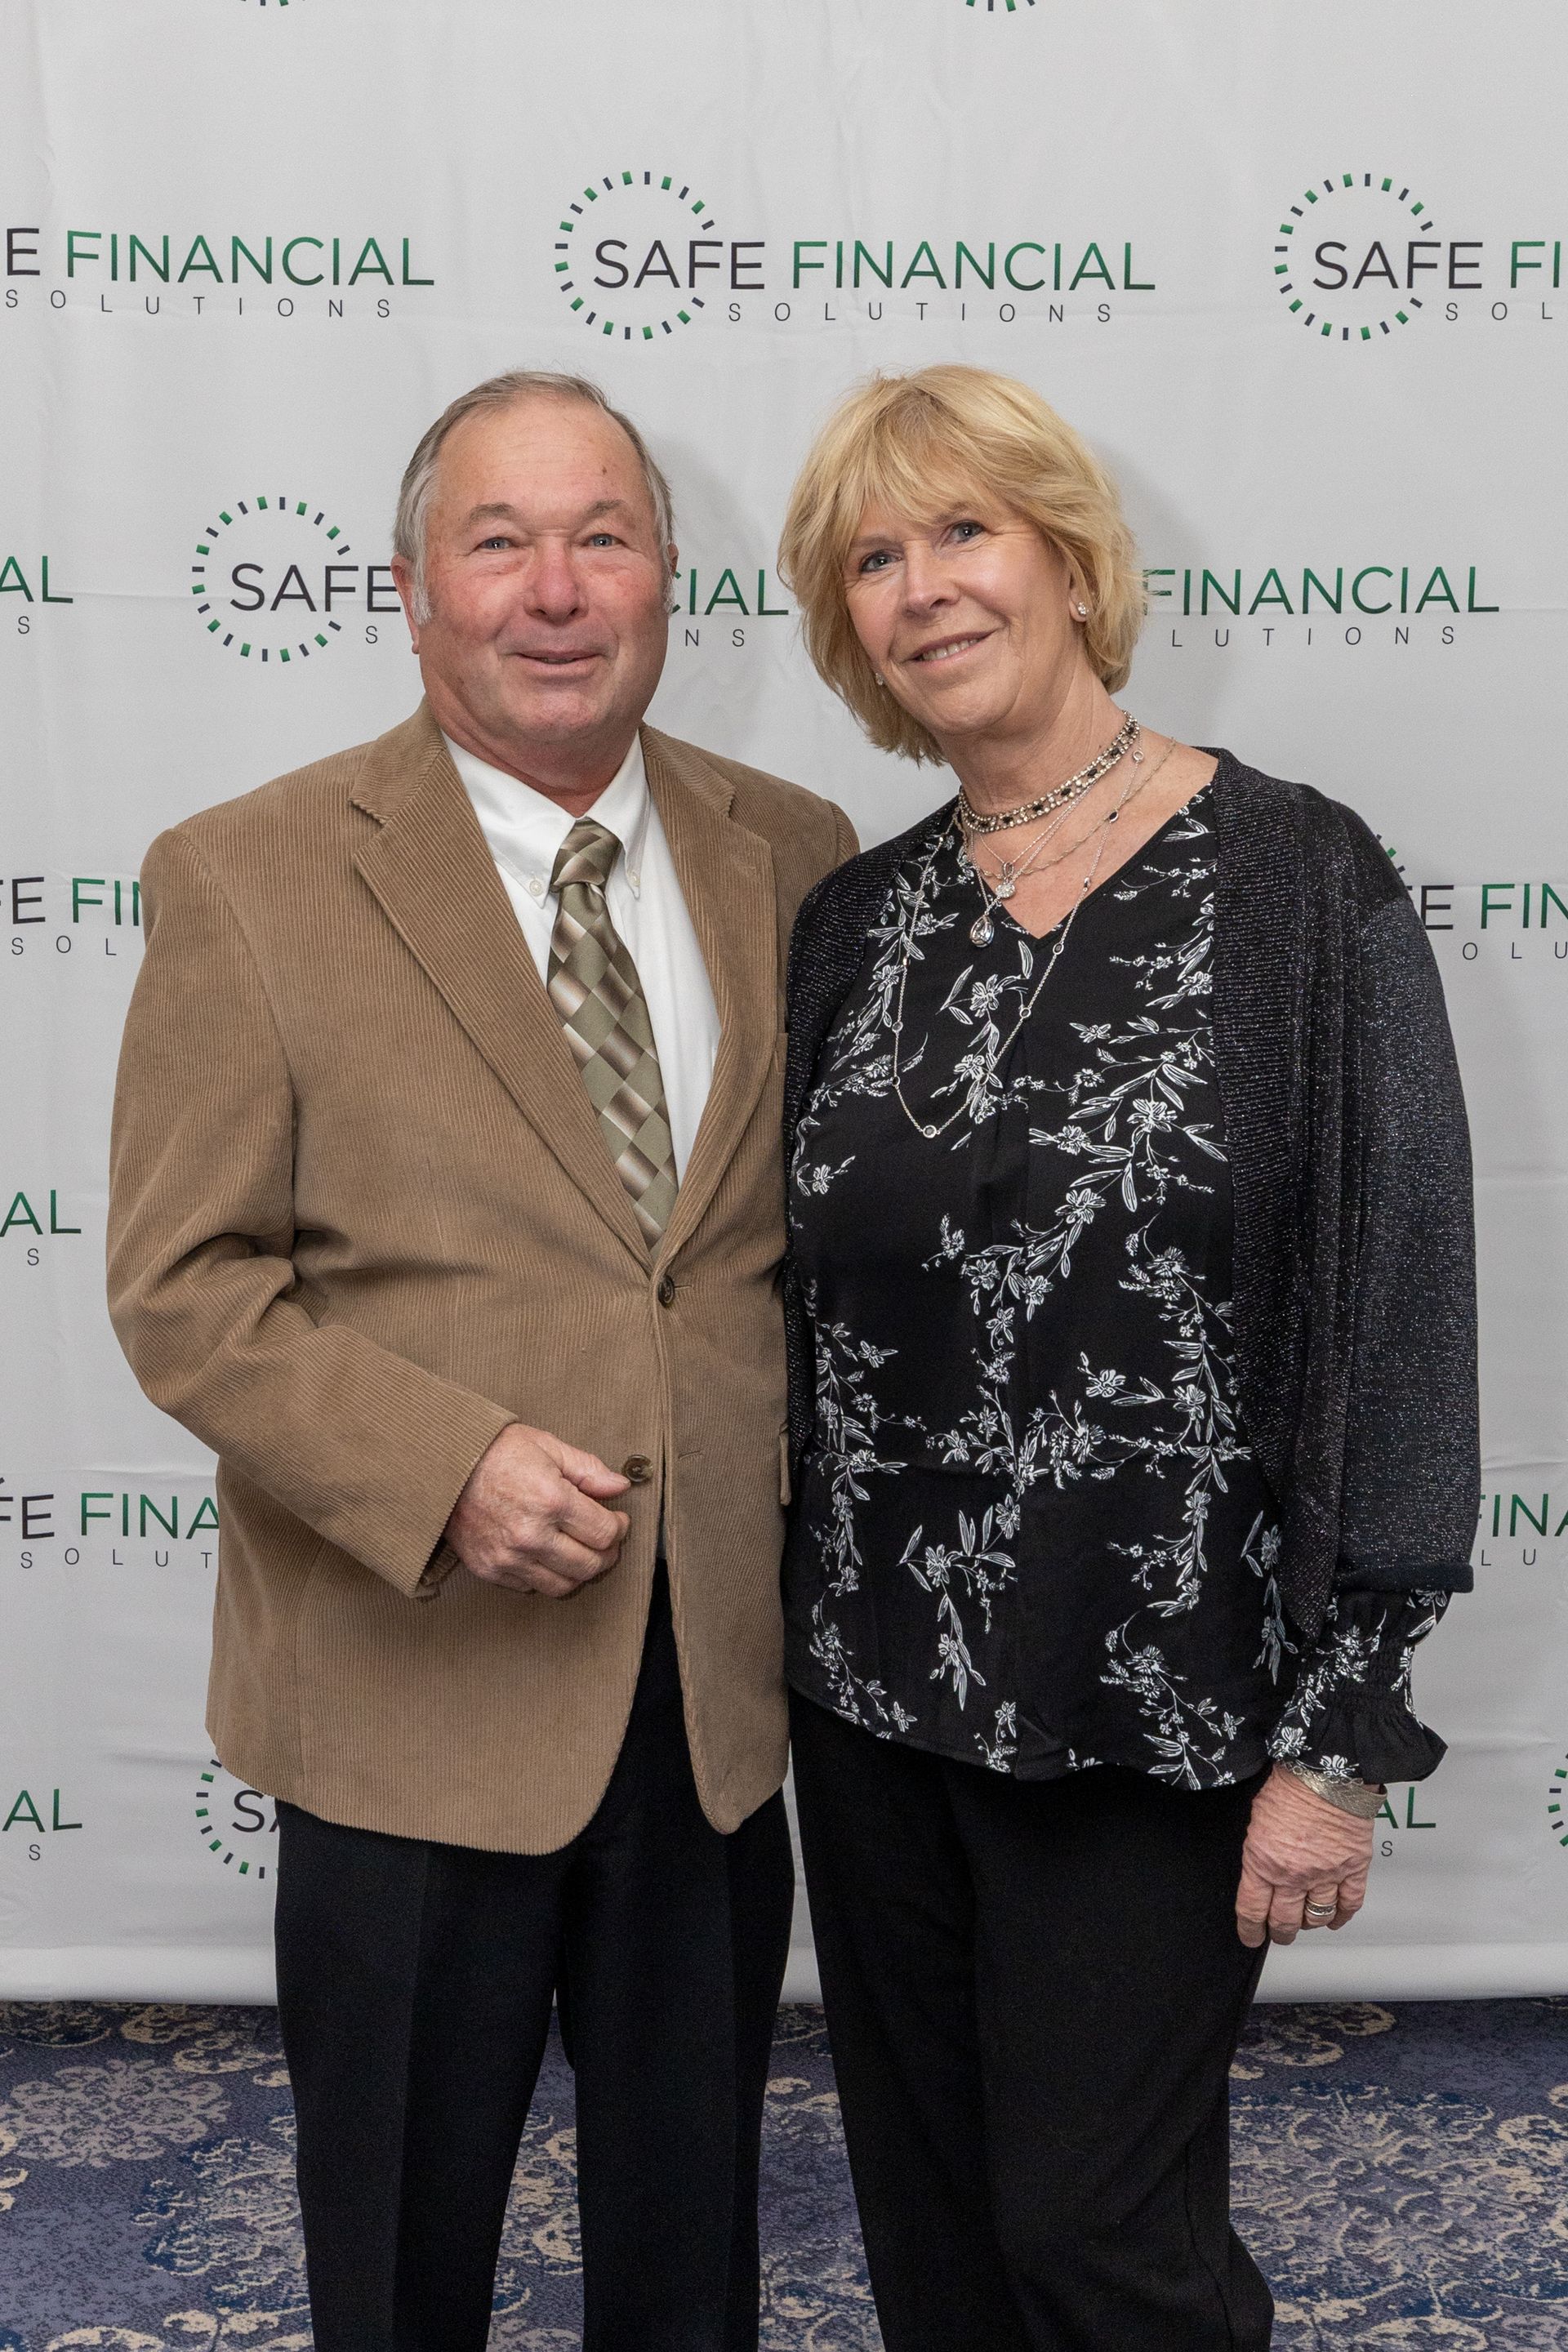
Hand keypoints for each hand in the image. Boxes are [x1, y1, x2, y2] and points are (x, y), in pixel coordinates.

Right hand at [445, 1424, 630, 1598]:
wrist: (442, 1466)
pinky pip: (531, 1587)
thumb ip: (588, 1469)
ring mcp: (508, 1557)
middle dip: (607, 1554)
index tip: (618, 1520)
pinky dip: (546, 1576)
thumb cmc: (497, 1452)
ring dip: (579, 1571)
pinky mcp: (490, 1570)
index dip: (620, 1528)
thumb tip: (620, 1487)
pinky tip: (547, 1554)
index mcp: (551, 1500)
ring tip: (580, 1551)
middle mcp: (531, 1535)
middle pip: (590, 1566)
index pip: (605, 1533)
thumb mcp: (547, 1446)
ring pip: (564, 1585)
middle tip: (606, 1540)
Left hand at [1235, 1764, 1374, 1947]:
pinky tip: (1335, 1918)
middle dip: (1280, 1932)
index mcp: (1263, 1862)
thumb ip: (1258, 1850)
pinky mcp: (1353, 1868)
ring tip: (1305, 1924)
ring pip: (1317, 1917)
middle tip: (1278, 1933)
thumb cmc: (1290, 1785)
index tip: (1251, 1937)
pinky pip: (1349, 1904)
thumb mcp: (1256, 1818)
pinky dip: (1342, 1916)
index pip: (1252, 1910)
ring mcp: (1326, 1875)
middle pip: (1285, 1921)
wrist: (1326, 1769)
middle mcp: (1294, 1875)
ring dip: (1309, 1925)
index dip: (1250, 1930)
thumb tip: (1261, 1868)